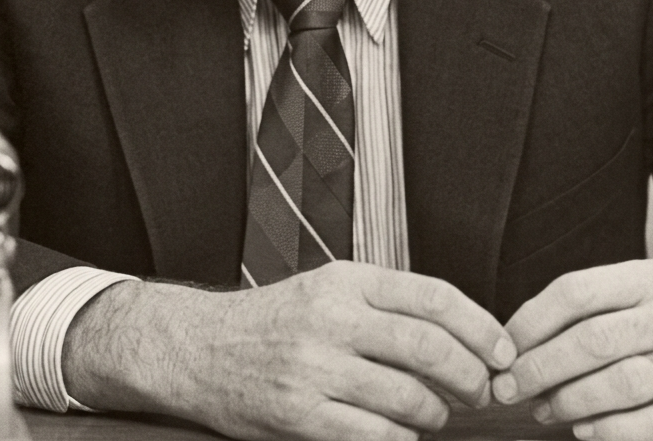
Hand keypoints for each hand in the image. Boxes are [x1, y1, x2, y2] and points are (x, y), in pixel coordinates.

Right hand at [62, 261, 515, 440]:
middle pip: (430, 347)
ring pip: (410, 398)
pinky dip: (402, 440)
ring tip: (435, 412)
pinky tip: (399, 433)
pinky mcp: (301, 415)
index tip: (502, 350)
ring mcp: (316, 368)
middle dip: (471, 376)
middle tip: (480, 390)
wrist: (201, 348)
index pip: (433, 296)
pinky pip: (377, 437)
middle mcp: (332, 317)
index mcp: (345, 280)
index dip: (481, 326)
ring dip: (437, 414)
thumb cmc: (274, 320)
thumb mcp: (326, 289)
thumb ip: (385, 304)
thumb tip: (461, 335)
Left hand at [492, 260, 652, 439]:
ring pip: (623, 382)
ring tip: (540, 409)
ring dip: (571, 400)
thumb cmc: (639, 316)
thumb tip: (511, 348)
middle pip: (594, 340)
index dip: (531, 321)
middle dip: (541, 367)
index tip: (502, 348)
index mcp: (639, 280)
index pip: (575, 293)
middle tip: (508, 388)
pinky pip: (650, 422)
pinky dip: (609, 429)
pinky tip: (580, 429)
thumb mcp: (619, 293)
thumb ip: (574, 312)